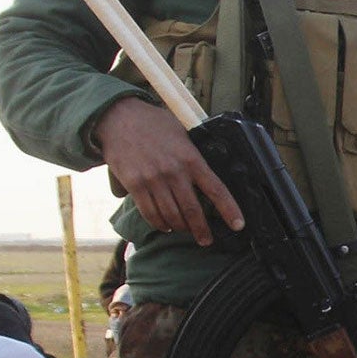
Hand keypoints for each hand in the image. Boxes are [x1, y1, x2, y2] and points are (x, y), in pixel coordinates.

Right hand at [94, 97, 243, 246]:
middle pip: (192, 210)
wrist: (118, 117)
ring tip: (184, 230)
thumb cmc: (153, 123)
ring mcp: (153, 180)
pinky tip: (165, 226)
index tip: (238, 225)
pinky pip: (150, 213)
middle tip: (206, 240)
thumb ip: (193, 155)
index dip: (229, 210)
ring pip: (171, 215)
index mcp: (191, 158)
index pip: (216, 189)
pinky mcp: (135, 185)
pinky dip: (159, 223)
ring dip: (180, 227)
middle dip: (201, 230)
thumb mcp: (182, 132)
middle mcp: (174, 172)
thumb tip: (205, 173)